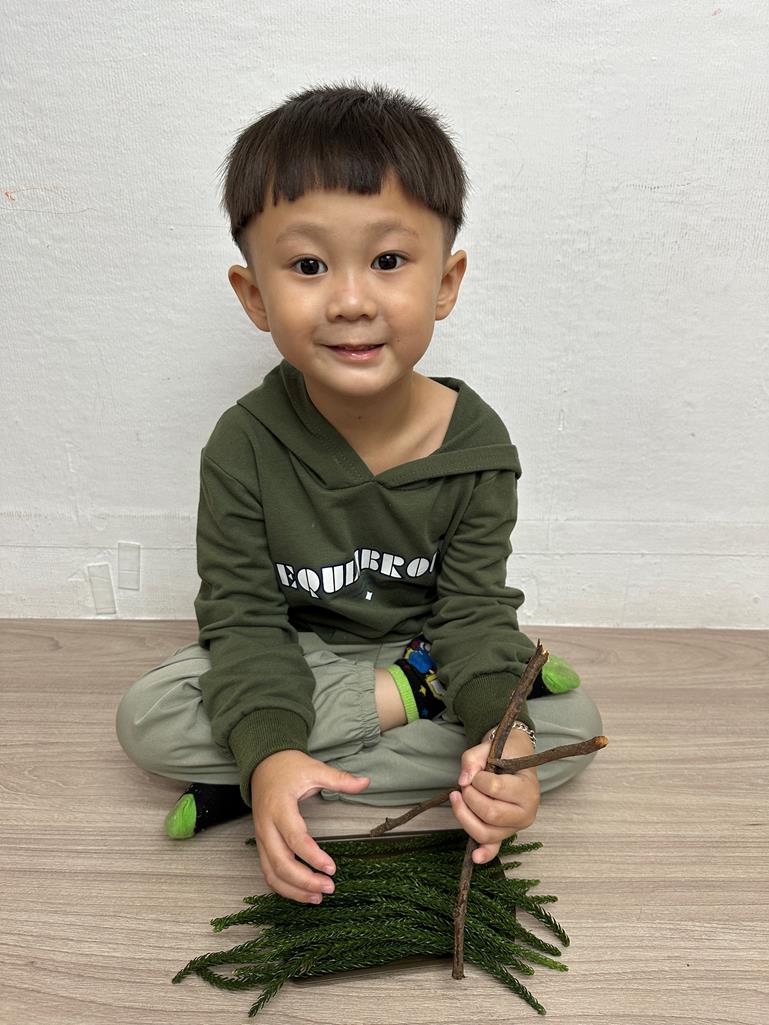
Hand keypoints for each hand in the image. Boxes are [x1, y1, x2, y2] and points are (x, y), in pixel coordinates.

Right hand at [250, 750, 368, 903]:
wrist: (263, 764)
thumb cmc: (288, 768)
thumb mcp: (315, 769)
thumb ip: (339, 779)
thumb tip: (366, 782)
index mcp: (279, 807)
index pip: (294, 838)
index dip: (313, 856)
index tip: (332, 868)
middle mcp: (266, 826)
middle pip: (280, 863)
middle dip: (304, 881)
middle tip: (329, 888)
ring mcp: (261, 837)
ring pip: (271, 873)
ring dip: (293, 890)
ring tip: (317, 898)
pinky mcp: (262, 844)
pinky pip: (268, 871)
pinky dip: (282, 886)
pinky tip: (302, 893)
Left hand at [449, 727, 539, 865]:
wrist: (515, 758)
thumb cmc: (505, 754)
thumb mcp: (490, 747)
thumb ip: (473, 759)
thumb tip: (463, 781)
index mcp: (528, 789)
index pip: (495, 788)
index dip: (477, 779)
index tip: (476, 772)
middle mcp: (527, 813)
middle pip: (490, 814)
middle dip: (470, 798)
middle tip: (466, 785)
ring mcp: (515, 827)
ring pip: (486, 833)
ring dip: (465, 816)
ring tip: (457, 798)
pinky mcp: (504, 834)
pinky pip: (494, 848)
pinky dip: (484, 853)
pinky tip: (475, 858)